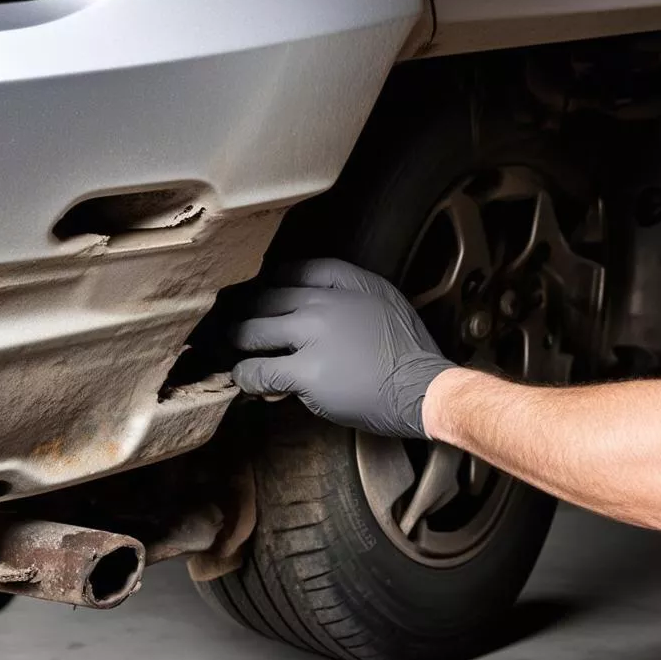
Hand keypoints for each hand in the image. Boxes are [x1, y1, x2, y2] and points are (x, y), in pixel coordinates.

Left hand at [231, 259, 455, 438]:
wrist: (426, 390)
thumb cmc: (412, 356)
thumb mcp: (389, 307)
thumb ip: (352, 302)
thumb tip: (316, 316)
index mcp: (352, 283)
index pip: (298, 269)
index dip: (273, 281)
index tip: (263, 292)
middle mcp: (329, 302)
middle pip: (268, 297)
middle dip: (248, 310)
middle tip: (237, 323)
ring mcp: (314, 335)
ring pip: (254, 330)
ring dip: (240, 341)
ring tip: (235, 349)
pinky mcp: (306, 371)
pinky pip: (259, 370)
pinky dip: (246, 376)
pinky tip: (245, 380)